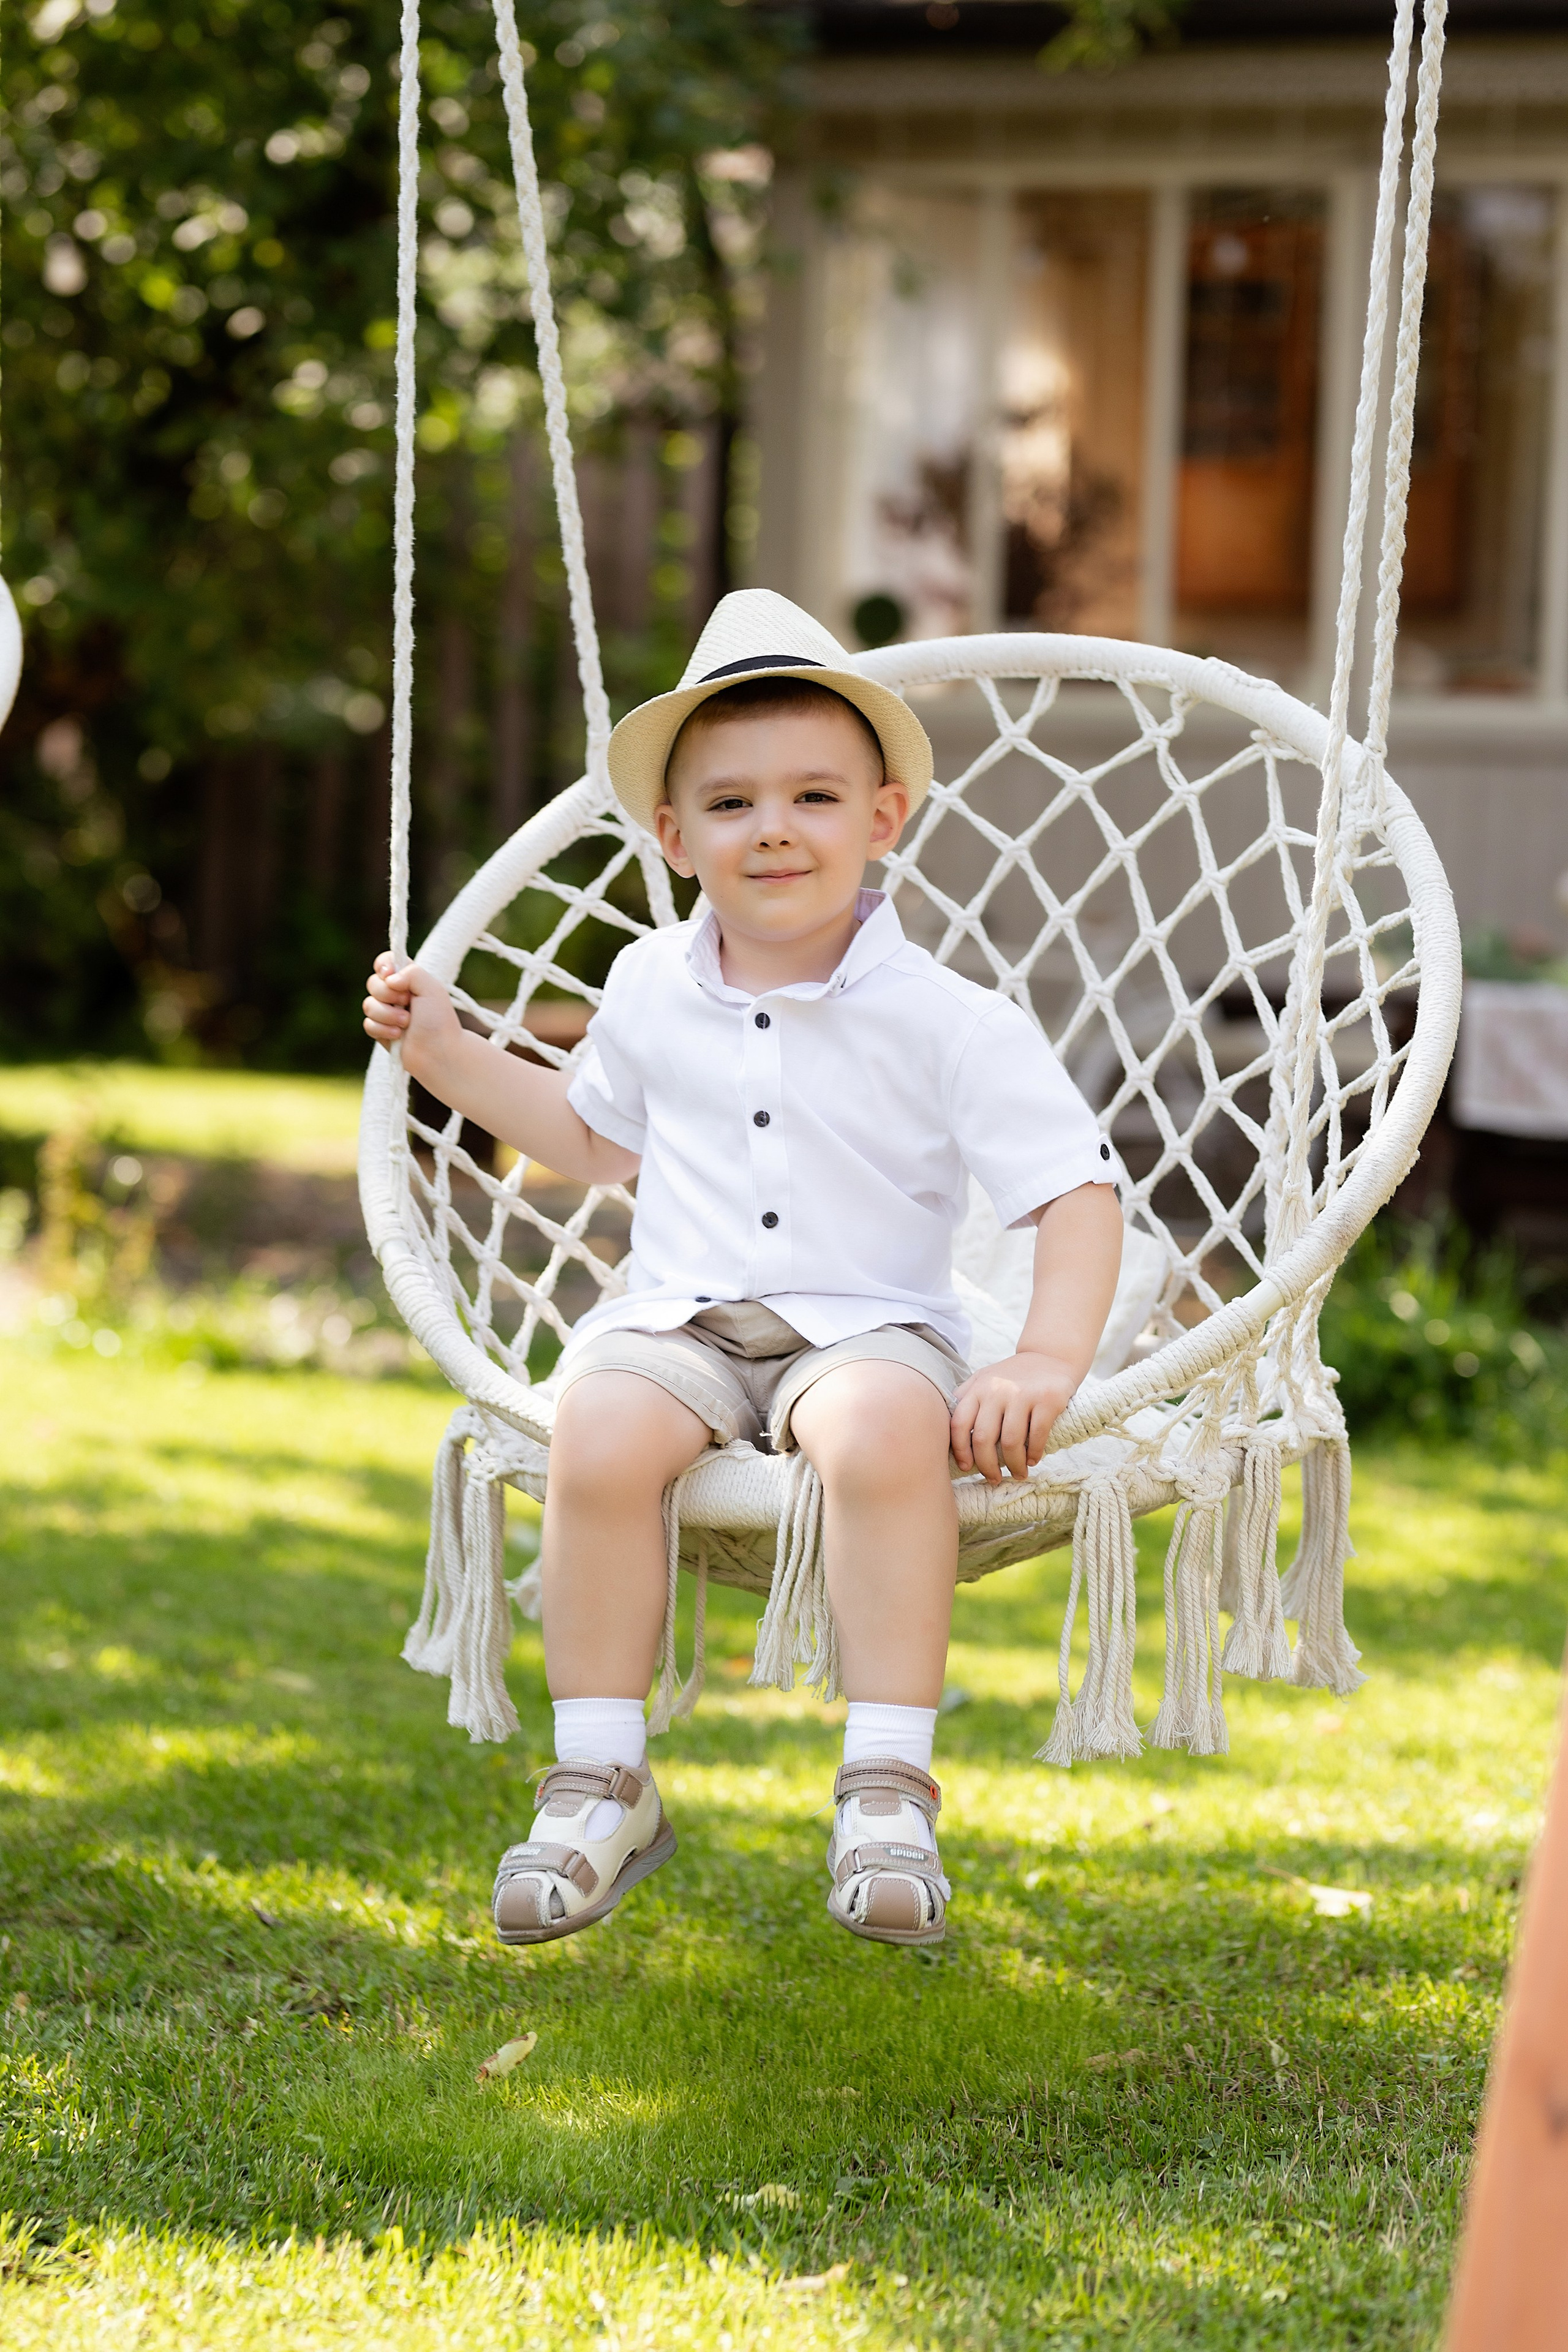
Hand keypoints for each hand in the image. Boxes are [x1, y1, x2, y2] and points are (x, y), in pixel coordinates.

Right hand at [361, 952, 458, 1076]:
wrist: (438, 1052)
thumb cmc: (439, 1021)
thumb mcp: (432, 988)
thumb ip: (411, 972)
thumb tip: (389, 979)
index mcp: (408, 979)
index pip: (386, 962)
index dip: (383, 965)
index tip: (390, 974)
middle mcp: (395, 994)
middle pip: (373, 983)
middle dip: (387, 994)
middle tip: (407, 1003)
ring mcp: (386, 1013)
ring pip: (368, 1005)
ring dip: (388, 1014)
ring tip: (406, 1023)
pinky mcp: (380, 1031)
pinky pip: (368, 1024)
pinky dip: (383, 1029)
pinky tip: (398, 1035)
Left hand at [949, 1351, 1079, 1483]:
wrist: (1050, 1356)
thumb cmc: (1012, 1376)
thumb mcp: (984, 1379)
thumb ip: (966, 1399)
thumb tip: (946, 1432)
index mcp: (977, 1388)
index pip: (958, 1424)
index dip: (960, 1451)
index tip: (967, 1467)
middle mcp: (996, 1390)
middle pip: (982, 1438)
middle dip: (987, 1466)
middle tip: (994, 1478)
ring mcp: (1022, 1394)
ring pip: (1011, 1442)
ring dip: (1014, 1465)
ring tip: (1018, 1473)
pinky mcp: (1047, 1400)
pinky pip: (1037, 1436)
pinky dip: (1034, 1454)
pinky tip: (1033, 1460)